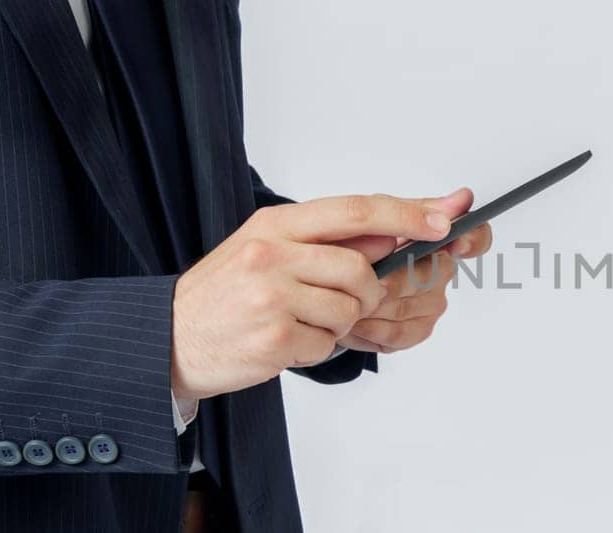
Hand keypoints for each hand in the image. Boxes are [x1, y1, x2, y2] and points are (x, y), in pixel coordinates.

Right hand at [171, 194, 452, 401]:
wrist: (170, 337)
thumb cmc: (224, 292)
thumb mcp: (267, 247)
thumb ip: (326, 238)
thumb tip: (391, 234)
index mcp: (275, 224)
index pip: (355, 210)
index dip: (405, 215)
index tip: (442, 221)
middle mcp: (272, 254)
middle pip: (360, 268)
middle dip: (366, 291)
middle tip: (345, 300)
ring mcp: (271, 297)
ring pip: (349, 310)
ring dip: (336, 323)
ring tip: (299, 321)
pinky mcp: (273, 338)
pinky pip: (326, 344)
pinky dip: (315, 347)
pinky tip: (284, 340)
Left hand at [337, 188, 492, 352]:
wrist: (327, 281)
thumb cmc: (353, 245)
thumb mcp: (375, 217)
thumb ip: (414, 209)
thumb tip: (463, 198)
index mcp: (437, 238)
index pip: (476, 237)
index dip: (473, 240)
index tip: (457, 242)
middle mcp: (441, 272)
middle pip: (432, 276)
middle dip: (396, 276)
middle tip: (367, 273)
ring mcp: (431, 303)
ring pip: (410, 306)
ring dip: (374, 301)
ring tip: (347, 294)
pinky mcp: (416, 330)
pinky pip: (399, 332)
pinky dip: (370, 326)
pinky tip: (353, 316)